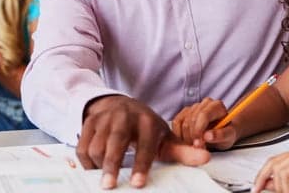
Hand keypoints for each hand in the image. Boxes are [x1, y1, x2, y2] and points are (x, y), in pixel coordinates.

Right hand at [77, 95, 207, 189]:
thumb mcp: (164, 137)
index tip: (138, 184)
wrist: (120, 103)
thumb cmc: (144, 127)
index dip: (142, 164)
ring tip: (104, 178)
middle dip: (112, 164)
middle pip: (116, 141)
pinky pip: (82, 145)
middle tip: (109, 186)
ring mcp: (105, 118)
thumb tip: (206, 158)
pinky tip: (93, 169)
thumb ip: (183, 151)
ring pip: (96, 145)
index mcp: (148, 121)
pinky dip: (85, 161)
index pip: (145, 144)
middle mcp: (125, 116)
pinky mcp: (90, 121)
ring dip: (98, 165)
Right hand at [172, 97, 237, 149]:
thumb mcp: (229, 137)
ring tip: (194, 146)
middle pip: (192, 119)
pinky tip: (186, 141)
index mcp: (217, 106)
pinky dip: (179, 134)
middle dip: (192, 136)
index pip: (203, 115)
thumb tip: (208, 136)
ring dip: (186, 137)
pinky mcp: (184, 112)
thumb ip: (220, 135)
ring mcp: (193, 107)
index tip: (198, 143)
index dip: (199, 130)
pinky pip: (176, 122)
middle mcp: (205, 103)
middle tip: (197, 148)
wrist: (220, 133)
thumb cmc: (226, 134)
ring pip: (183, 122)